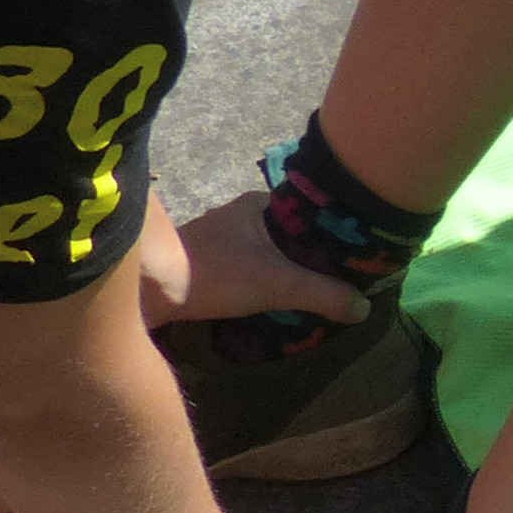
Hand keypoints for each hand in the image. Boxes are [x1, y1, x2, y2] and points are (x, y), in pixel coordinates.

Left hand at [142, 189, 368, 330]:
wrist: (149, 289)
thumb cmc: (217, 273)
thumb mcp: (278, 284)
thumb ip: (323, 294)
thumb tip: (363, 307)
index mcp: (260, 204)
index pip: (311, 210)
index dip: (334, 230)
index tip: (354, 253)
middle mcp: (240, 213)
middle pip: (290, 232)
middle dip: (311, 254)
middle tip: (337, 278)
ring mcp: (221, 236)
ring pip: (268, 249)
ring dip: (286, 268)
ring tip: (311, 292)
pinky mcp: (206, 261)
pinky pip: (248, 265)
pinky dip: (264, 279)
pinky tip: (274, 298)